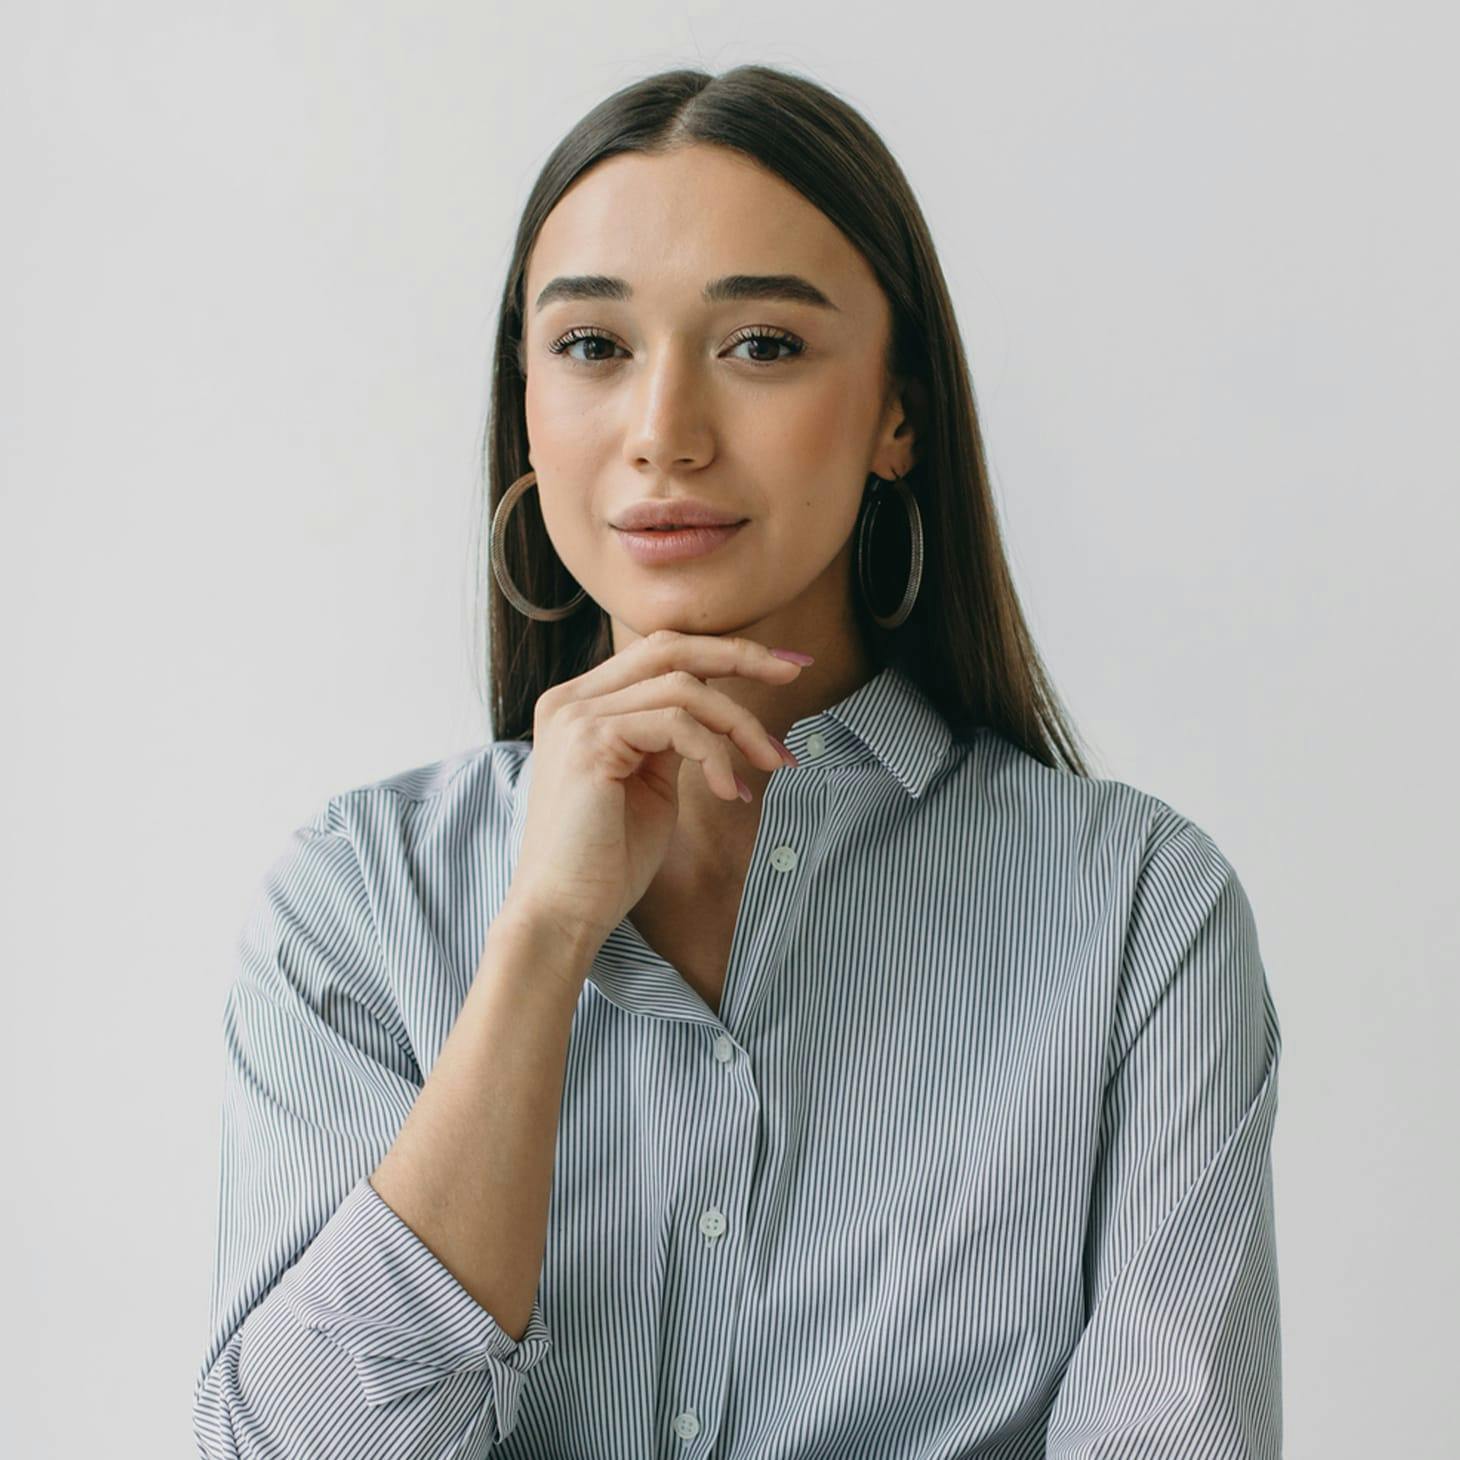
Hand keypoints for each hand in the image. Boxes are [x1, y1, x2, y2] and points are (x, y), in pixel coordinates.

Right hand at [497, 629, 806, 972]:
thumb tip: (720, 714)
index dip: (723, 652)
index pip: (660, 651)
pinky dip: (715, 756)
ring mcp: (577, 716)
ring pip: (684, 687)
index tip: (783, 666)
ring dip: (741, 723)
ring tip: (772, 763)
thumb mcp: (650, 783)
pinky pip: (677, 725)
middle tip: (795, 671)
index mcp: (583, 703)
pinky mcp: (590, 741)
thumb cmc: (607, 861)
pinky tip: (732, 794)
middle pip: (670, 646)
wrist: (563, 913)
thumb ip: (672, 738)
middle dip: (741, 654)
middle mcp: (572, 699)